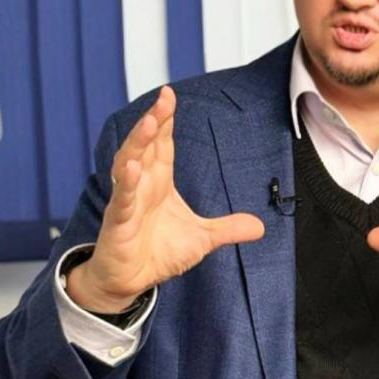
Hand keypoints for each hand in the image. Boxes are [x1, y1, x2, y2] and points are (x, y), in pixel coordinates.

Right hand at [66, 86, 264, 312]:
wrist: (131, 282)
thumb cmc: (158, 253)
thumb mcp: (202, 239)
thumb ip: (228, 229)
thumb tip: (260, 227)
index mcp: (160, 183)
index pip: (163, 146)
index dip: (166, 121)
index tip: (170, 96)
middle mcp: (142, 185)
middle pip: (147, 146)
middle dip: (155, 120)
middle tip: (165, 97)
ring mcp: (128, 201)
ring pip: (129, 163)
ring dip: (139, 142)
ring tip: (150, 121)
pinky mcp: (118, 222)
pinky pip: (123, 199)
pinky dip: (127, 183)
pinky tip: (132, 167)